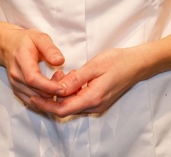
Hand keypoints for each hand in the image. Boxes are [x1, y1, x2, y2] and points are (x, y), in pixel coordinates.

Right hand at [0, 28, 67, 111]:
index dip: (49, 86)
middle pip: (36, 92)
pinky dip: (44, 101)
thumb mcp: (40, 38)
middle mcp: (16, 76)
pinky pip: (33, 102)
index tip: (64, 88)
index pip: (33, 79)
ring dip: (50, 97)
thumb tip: (60, 61)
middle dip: (54, 92)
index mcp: (21, 60)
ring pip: (35, 100)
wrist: (8, 46)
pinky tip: (52, 91)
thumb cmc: (26, 41)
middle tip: (66, 82)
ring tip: (60, 83)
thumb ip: (50, 49)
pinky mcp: (18, 91)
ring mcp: (15, 85)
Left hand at [30, 46, 146, 116]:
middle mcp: (94, 106)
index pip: (63, 109)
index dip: (46, 104)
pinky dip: (70, 93)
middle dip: (51, 98)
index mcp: (93, 98)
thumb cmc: (117, 61)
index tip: (33, 95)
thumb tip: (58, 88)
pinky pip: (79, 101)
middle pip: (65, 110)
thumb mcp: (94, 66)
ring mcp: (97, 105)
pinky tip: (69, 78)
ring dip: (61, 95)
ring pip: (72, 106)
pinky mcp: (98, 101)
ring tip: (59, 75)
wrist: (137, 64)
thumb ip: (76, 79)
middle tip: (47, 79)